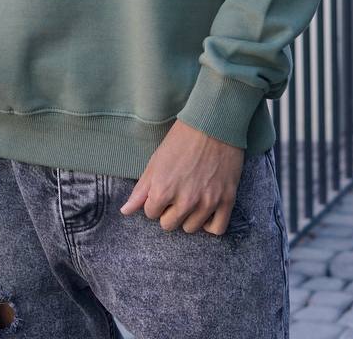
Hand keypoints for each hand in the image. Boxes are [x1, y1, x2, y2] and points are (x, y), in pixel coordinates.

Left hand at [119, 119, 244, 235]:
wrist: (213, 123)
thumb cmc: (181, 139)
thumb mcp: (156, 161)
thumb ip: (140, 190)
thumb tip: (125, 211)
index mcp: (163, 191)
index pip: (151, 214)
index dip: (155, 200)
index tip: (163, 187)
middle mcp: (185, 201)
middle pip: (169, 225)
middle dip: (169, 211)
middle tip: (177, 192)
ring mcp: (207, 202)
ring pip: (190, 228)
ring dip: (188, 217)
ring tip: (191, 197)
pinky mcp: (227, 200)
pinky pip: (217, 229)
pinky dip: (210, 224)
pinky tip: (206, 211)